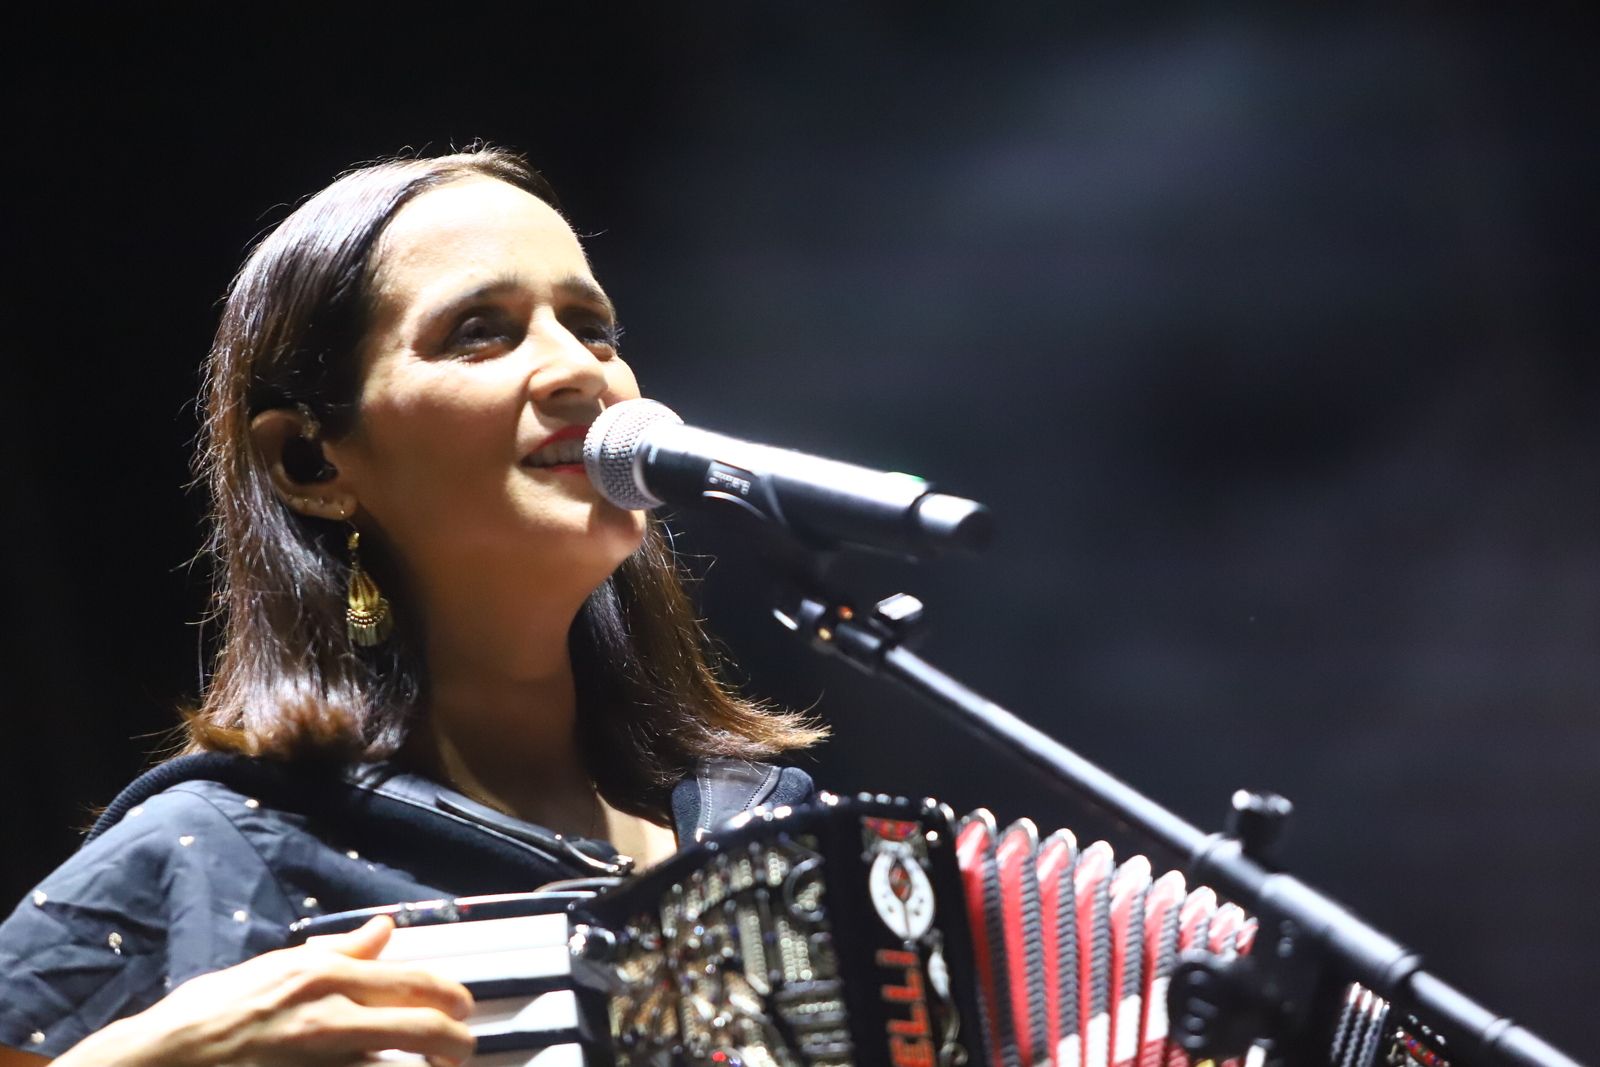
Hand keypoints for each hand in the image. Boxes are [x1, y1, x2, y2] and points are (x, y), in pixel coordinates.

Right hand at [55, 916, 473, 1066]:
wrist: (157, 1061)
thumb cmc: (209, 1015)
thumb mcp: (274, 969)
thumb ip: (338, 953)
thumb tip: (384, 929)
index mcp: (324, 977)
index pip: (416, 981)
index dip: (453, 997)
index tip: (463, 1008)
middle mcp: (329, 1017)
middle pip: (424, 1028)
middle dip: (458, 1042)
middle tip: (462, 1050)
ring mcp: (322, 1061)